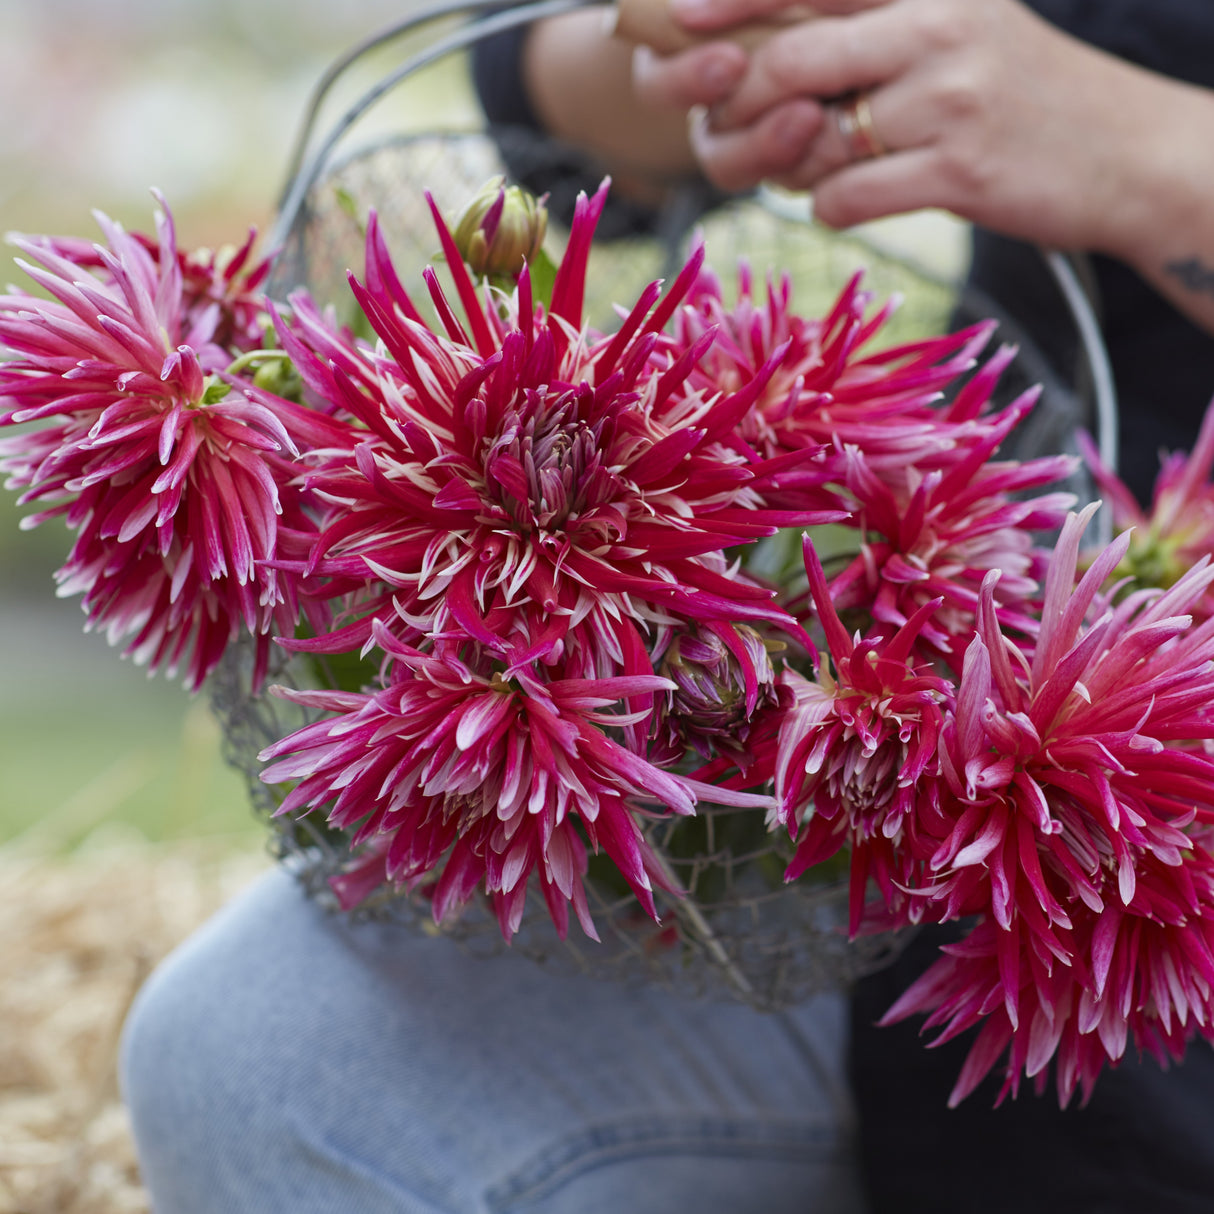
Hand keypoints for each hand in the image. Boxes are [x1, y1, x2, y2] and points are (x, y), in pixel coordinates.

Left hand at [641, 0, 1162, 254]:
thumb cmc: (1027, 98)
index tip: (679, 20)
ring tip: (812, 169)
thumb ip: (880, 33)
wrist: (1126, 155)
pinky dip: (831, 208)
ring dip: (790, 167)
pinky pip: (845, 198)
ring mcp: (947, 99)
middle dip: (742, 105)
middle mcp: (935, 27)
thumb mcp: (966, 31)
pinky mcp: (956, 170)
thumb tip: (780, 61)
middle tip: (732, 132)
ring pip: (812, 140)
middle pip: (789, 60)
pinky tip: (852, 202)